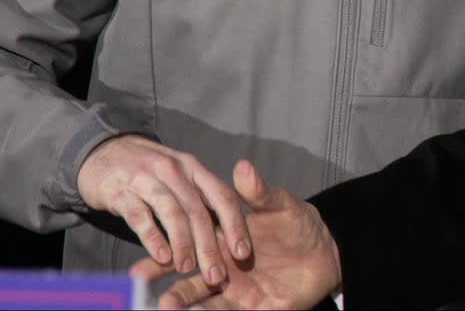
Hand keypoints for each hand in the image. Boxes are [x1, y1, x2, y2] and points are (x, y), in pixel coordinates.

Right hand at [78, 134, 250, 284]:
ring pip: (172, 212)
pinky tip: (161, 257)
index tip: (243, 253)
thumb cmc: (149, 172)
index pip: (222, 196)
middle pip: (198, 210)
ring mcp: (146, 179)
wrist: (104, 152)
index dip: (235, 225)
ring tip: (188, 268)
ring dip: (182, 242)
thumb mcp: (179, 176)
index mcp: (194, 168)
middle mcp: (174, 171)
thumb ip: (200, 200)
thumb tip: (225, 235)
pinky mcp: (120, 191)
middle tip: (216, 274)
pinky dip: (152, 237)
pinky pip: (140, 215)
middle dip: (209, 244)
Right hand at [131, 160, 341, 309]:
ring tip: (163, 304)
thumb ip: (260, 193)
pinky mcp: (250, 306)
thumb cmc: (300, 226)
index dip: (169, 239)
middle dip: (162, 273)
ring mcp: (234, 287)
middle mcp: (223, 262)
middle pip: (186, 269)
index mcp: (225, 235)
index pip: (191, 235)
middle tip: (137, 278)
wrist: (327, 253)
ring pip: (200, 295)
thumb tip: (242, 167)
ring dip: (181, 300)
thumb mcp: (281, 206)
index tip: (147, 237)